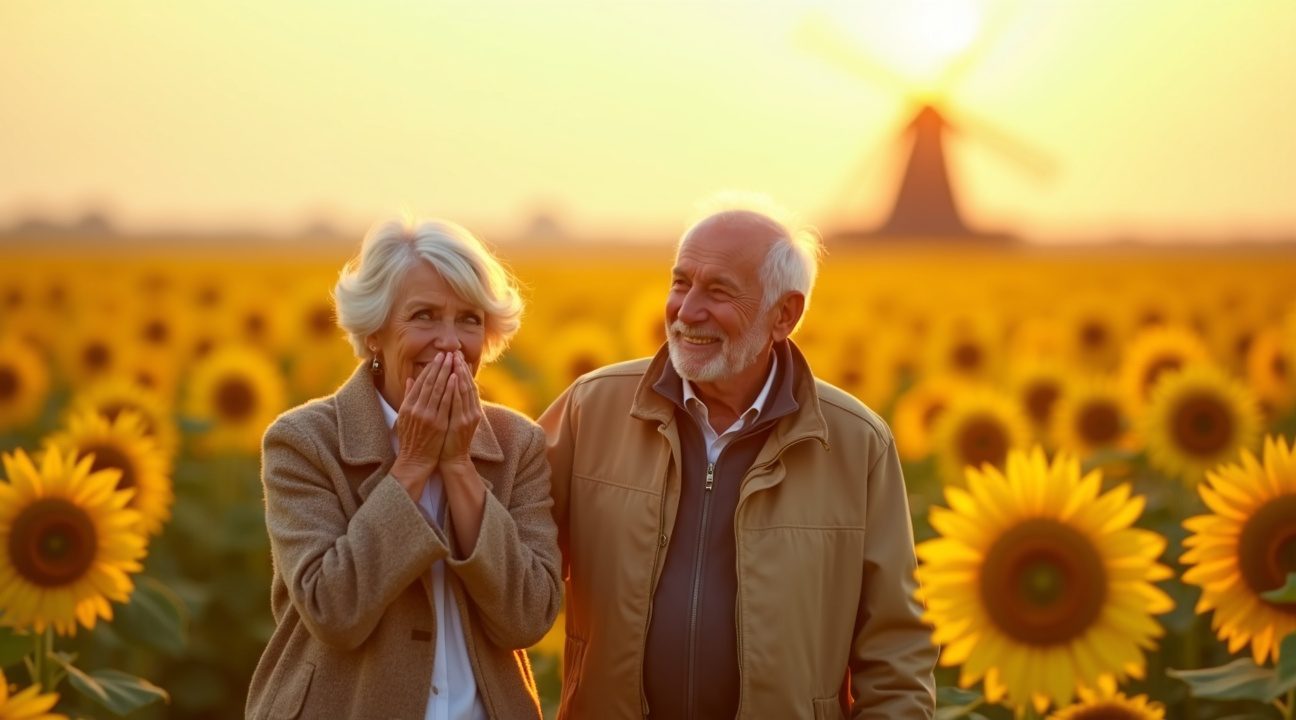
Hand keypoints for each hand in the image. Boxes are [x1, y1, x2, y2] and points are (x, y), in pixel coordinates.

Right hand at [390, 352, 453, 499]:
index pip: (420, 383)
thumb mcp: (405, 417)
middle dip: (438, 366)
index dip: (429, 369)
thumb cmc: (411, 439)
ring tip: (452, 360)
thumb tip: (410, 379)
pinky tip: (455, 378)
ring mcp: (427, 416)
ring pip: (438, 389)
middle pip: (429, 383)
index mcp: (408, 406)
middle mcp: (416, 409)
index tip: (437, 358)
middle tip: (446, 353)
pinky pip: (446, 402)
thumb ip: (409, 397)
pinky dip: (450, 389)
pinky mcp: (438, 424)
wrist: (415, 461)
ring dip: (446, 373)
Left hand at [439, 352, 482, 467]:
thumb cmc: (449, 440)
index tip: (457, 357)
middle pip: (468, 384)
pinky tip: (454, 377)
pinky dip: (457, 388)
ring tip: (455, 359)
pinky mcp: (461, 423)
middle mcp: (473, 411)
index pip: (469, 385)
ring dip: (460, 373)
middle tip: (455, 352)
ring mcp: (468, 417)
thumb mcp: (453, 419)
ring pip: (465, 390)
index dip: (464, 370)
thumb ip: (453, 403)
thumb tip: (449, 388)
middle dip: (461, 367)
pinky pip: (459, 402)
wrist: (452, 460)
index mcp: (471, 410)